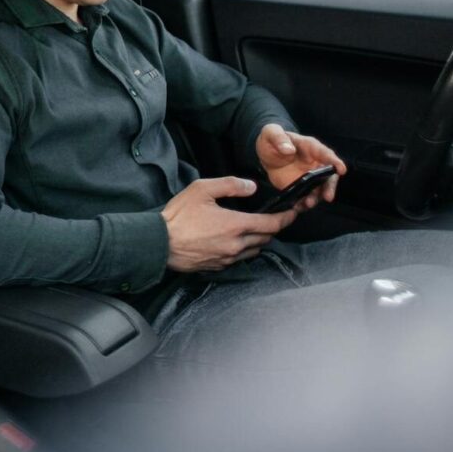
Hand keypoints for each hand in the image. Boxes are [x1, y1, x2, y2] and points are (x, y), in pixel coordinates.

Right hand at [160, 177, 296, 271]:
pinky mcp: (218, 266)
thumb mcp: (201, 190)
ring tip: (253, 229)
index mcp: (236, 225)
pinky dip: (242, 249)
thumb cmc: (178, 216)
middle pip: (266, 239)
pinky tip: (233, 240)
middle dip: (272, 228)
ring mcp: (227, 258)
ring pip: (254, 250)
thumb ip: (229, 186)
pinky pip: (238, 258)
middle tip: (274, 218)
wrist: (159, 244)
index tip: (293, 212)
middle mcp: (236, 245)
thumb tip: (251, 187)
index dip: (286, 218)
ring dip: (258, 240)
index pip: (272, 224)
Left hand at [255, 123, 347, 209]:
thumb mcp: (271, 133)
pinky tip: (298, 207)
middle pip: (328, 176)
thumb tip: (288, 149)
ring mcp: (309, 177)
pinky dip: (302, 203)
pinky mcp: (300, 187)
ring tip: (308, 204)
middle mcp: (315, 164)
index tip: (341, 170)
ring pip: (318, 189)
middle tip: (327, 197)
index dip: (335, 162)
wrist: (266, 153)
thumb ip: (279, 138)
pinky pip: (304, 196)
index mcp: (311, 147)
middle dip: (329, 187)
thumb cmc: (273, 140)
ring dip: (315, 197)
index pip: (326, 154)